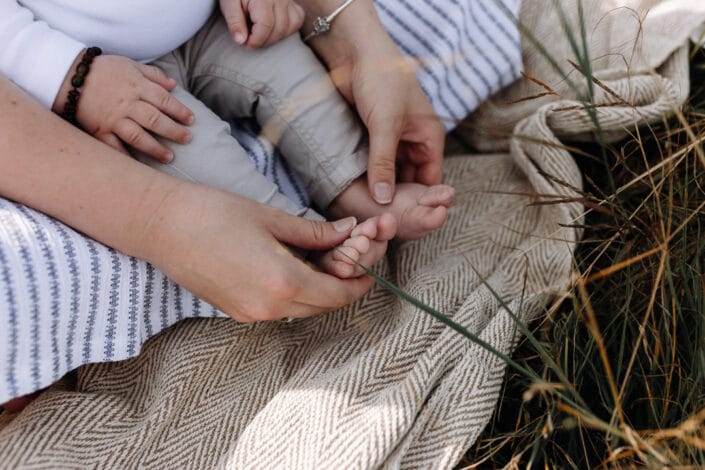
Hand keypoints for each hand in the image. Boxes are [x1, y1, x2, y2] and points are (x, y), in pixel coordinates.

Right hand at [53, 54, 193, 162]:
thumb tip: (174, 85)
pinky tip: (137, 170)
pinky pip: (112, 147)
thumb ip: (153, 75)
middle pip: (154, 119)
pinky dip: (124, 158)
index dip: (179, 111)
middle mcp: (127, 104)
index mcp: (136, 86)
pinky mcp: (100, 130)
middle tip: (187, 139)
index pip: (163, 100)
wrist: (68, 75)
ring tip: (169, 158)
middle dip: (173, 131)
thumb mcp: (130, 64)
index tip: (191, 120)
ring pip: (137, 135)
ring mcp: (113, 118)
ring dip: (154, 148)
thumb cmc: (103, 70)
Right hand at [142, 183, 372, 321]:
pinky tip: (291, 267)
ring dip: (316, 291)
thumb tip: (347, 231)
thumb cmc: (213, 213)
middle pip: (321, 306)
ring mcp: (249, 313)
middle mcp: (268, 307)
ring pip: (299, 309)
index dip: (358, 283)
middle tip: (348, 261)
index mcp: (282, 282)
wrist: (159, 227)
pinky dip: (293, 293)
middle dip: (340, 287)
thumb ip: (313, 232)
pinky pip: (276, 308)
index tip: (369, 269)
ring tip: (321, 261)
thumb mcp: (270, 218)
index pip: (337, 295)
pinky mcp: (234, 311)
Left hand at [220, 0, 304, 47]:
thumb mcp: (229, 3)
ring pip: (290, 26)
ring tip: (261, 34)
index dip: (256, 40)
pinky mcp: (291, 2)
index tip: (247, 44)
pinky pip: (297, 19)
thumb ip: (234, 21)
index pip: (266, 25)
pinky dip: (288, 28)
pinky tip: (275, 28)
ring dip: (276, 36)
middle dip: (264, 40)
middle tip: (251, 40)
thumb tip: (241, 40)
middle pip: (279, 29)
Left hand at [300, 0, 444, 203]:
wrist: (354, 52)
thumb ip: (383, 162)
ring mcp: (392, 141)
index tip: (404, 223)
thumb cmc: (381, 79)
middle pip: (409, 182)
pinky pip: (373, 165)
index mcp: (429, 138)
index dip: (420, 203)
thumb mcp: (385, 124)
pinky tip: (357, 193)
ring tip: (369, 212)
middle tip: (383, 223)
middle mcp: (413, 142)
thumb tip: (383, 199)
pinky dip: (367, 178)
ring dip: (380, 190)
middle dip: (398, 201)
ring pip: (390, 176)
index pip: (431, 181)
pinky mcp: (371, 138)